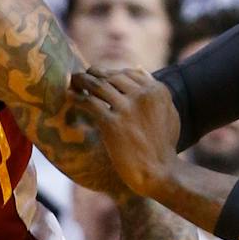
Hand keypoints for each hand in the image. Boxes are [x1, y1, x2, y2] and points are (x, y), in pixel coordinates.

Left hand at [71, 68, 180, 198]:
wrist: (159, 171)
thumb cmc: (163, 146)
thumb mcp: (169, 113)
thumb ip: (156, 91)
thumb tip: (139, 67)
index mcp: (157, 90)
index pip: (128, 73)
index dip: (111, 74)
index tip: (100, 77)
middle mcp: (143, 95)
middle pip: (112, 77)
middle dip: (95, 74)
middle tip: (82, 77)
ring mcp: (127, 108)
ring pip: (98, 85)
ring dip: (83, 80)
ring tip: (73, 79)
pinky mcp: (113, 123)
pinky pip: (90, 103)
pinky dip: (77, 97)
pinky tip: (69, 96)